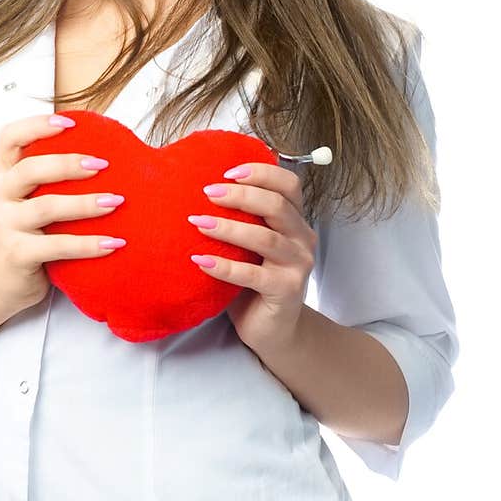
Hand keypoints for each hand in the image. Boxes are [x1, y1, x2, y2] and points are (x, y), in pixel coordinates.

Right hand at [0, 113, 126, 316]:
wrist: (0, 282)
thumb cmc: (27, 233)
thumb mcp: (30, 200)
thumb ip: (52, 179)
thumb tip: (106, 154)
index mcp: (4, 175)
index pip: (9, 138)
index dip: (37, 125)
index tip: (70, 122)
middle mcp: (0, 196)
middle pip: (29, 170)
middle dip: (67, 164)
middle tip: (103, 164)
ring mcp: (5, 226)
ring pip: (45, 208)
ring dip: (84, 203)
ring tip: (116, 201)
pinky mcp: (17, 255)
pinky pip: (56, 246)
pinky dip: (88, 244)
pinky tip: (113, 243)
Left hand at [187, 160, 316, 352]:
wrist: (273, 329)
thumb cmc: (256, 280)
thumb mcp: (251, 244)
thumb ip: (243, 218)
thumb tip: (202, 189)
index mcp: (296, 220)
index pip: (289, 184)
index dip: (261, 172)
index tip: (227, 171)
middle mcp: (302, 238)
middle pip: (276, 206)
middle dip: (240, 195)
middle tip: (207, 193)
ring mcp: (298, 265)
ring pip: (265, 238)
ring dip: (228, 228)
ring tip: (197, 223)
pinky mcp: (286, 290)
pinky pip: (252, 275)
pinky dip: (224, 266)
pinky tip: (200, 260)